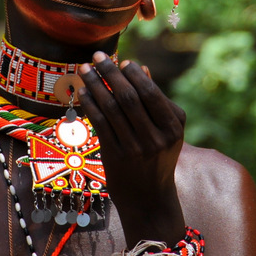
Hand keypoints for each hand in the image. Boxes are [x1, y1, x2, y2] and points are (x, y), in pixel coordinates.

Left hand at [78, 51, 185, 245]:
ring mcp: (135, 149)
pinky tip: (82, 91)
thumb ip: (156, 101)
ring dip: (95, 84)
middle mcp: (156, 138)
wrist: (149, 200)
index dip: (134, 75)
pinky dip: (90, 104)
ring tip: (85, 68)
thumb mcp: (167, 131)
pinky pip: (100, 123)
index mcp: (173, 128)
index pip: (151, 93)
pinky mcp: (116, 157)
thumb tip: (141, 68)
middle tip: (98, 56)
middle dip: (111, 73)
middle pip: (129, 97)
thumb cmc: (159, 158)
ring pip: (111, 108)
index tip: (122, 62)